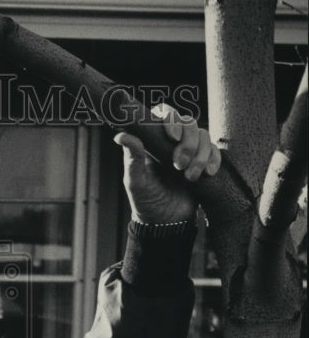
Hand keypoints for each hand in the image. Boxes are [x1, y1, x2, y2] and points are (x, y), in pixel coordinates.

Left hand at [114, 104, 221, 223]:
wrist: (167, 222)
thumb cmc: (146, 201)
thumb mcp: (135, 182)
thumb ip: (132, 158)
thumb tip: (121, 136)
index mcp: (153, 141)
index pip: (164, 114)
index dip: (171, 119)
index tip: (172, 137)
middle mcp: (172, 141)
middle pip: (188, 122)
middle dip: (187, 143)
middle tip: (178, 166)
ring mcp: (190, 150)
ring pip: (203, 135)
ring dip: (200, 155)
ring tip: (189, 177)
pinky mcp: (205, 161)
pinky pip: (215, 150)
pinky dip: (214, 160)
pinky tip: (207, 174)